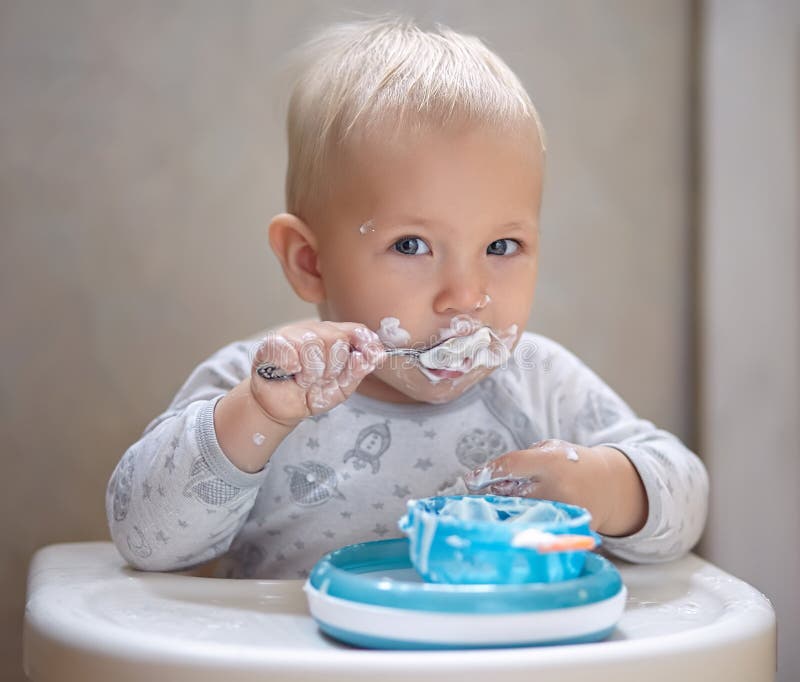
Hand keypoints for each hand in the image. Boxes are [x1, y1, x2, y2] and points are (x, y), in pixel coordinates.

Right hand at [249, 321, 383, 426]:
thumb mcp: (341, 387)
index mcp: (335, 337)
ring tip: (304, 380)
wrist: (281, 409)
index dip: (366, 342)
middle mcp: (316, 331)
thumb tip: (374, 356)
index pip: (356, 330)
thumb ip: (358, 371)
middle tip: (321, 379)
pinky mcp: (273, 342)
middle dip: (333, 368)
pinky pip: (289, 350)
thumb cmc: (310, 393)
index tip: (373, 356)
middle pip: (337, 339)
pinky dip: (292, 366)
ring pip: (313, 345)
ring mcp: (293, 333)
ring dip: (311, 372)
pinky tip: (290, 372)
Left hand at [463, 439, 646, 535]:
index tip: (471, 479)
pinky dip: (525, 524)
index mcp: (552, 462)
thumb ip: (525, 460)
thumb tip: (491, 475)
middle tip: (481, 495)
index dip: (487, 472)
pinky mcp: (569, 529)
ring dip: (506, 512)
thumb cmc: (574, 463)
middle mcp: (557, 488)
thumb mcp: (552, 449)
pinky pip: (538, 526)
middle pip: (512, 494)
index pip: (512, 465)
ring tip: (497, 509)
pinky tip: (518, 523)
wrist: (611, 486)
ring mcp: (564, 512)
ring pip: (522, 514)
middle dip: (494, 495)